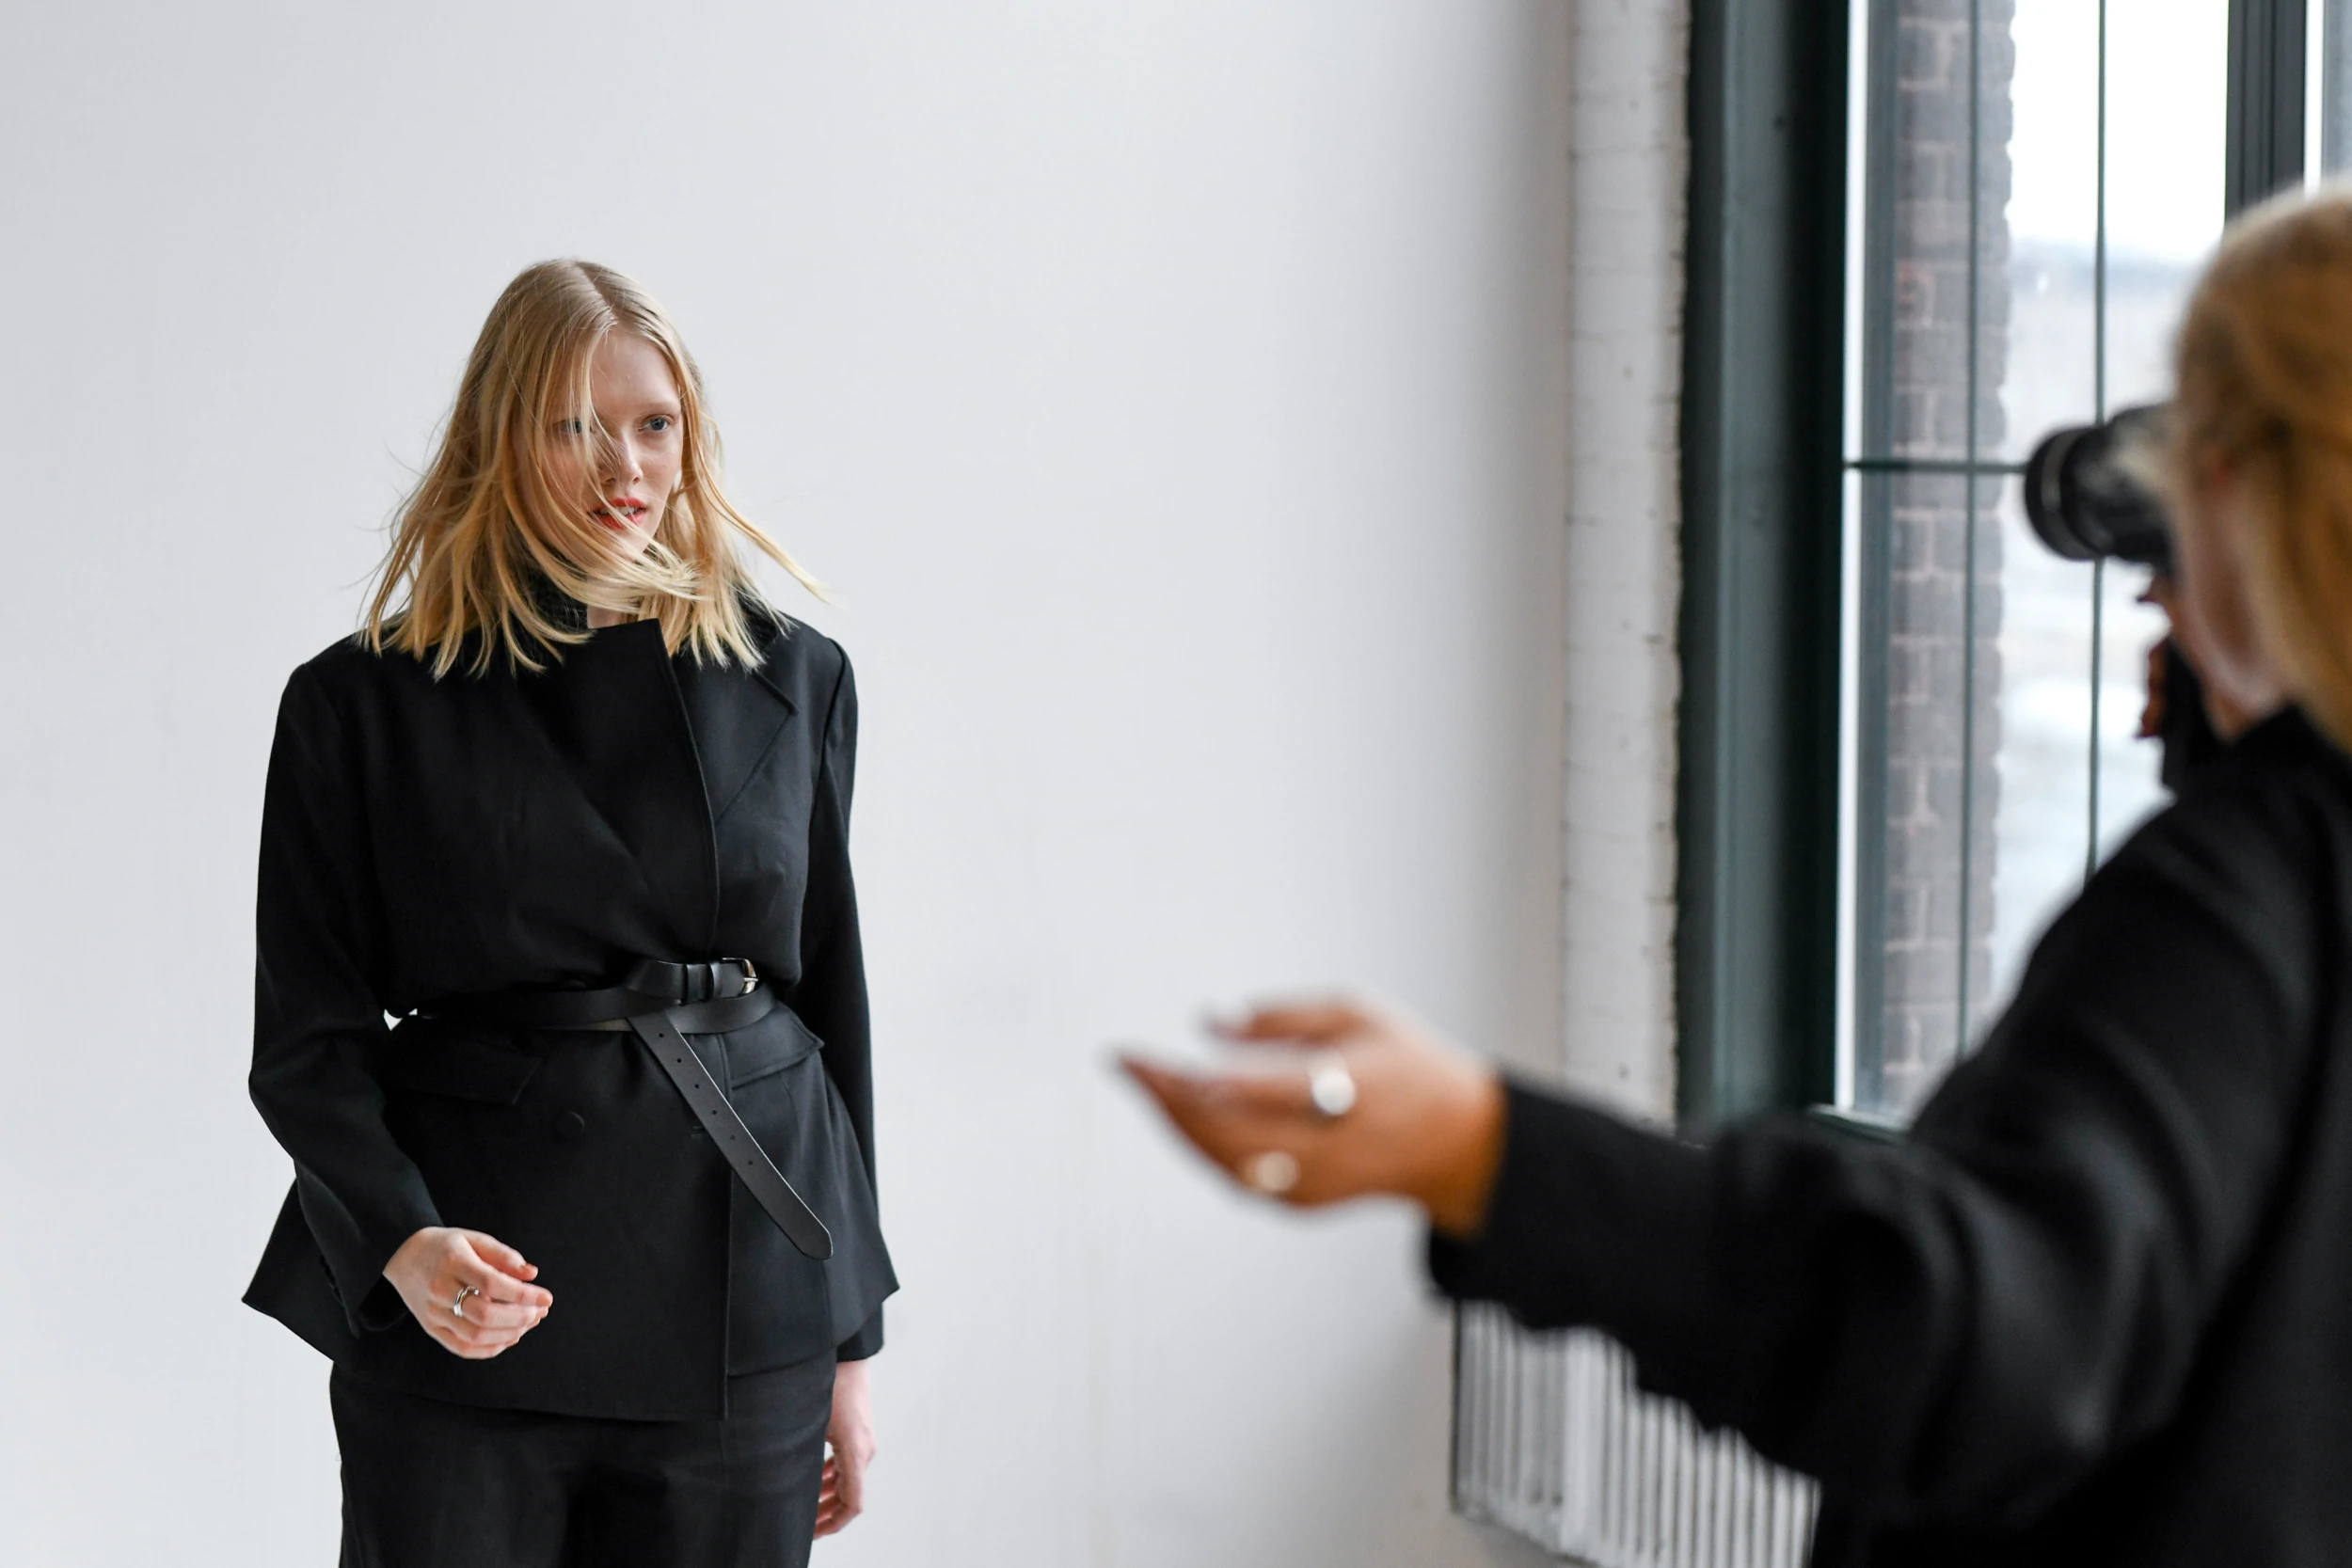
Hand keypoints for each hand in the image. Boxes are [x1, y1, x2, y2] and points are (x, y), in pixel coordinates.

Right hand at [382, 1226, 552, 1359]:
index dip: (523, 1295)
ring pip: (475, 1336)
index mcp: (453, 1263)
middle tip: (540, 1312)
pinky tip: (510, 1338)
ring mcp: (433, 1313)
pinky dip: (490, 1349)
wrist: (403, 1257)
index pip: (492, 1284)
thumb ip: (504, 1256)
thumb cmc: (445, 1246)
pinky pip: (462, 1348)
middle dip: (520, 1318)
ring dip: (509, 1334)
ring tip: (529, 1323)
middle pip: (484, 1315)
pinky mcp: (431, 1328)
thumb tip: (532, 1274)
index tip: (546, 1297)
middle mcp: (440, 1290)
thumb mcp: (474, 1239)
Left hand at [816, 1357, 876, 1537]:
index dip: (835, 1524)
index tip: (815, 1533)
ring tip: (805, 1505)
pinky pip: (848, 1463)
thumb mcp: (810, 1424)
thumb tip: (781, 1484)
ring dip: (829, 1495)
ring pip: (849, 1480)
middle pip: (851, 1495)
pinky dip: (833, 1477)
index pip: (854, 1504)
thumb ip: (802, 1457)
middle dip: (827, 1514)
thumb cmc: (828, 1382)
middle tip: (805, 1525)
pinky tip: (813, 1477)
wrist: (845, 1352)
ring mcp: (863, 1439)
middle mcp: (864, 1449)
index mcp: (856, 1452)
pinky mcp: (858, 1430)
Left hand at [1120, 999, 1506, 1234]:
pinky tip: (1180, 1111)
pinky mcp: (1302, 1204)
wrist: (1456, 1144)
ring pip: (1221, 1160)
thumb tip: (1210, 1023)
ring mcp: (1313, 1184)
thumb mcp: (1358, 1015)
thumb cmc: (1405, 1066)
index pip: (1253, 1090)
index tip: (1144, 1057)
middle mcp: (1327, 1146)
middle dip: (1165, 1099)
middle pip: (1223, 1132)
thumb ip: (1283, 1018)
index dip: (1188, 1078)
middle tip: (1127, 1064)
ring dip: (1174, 1123)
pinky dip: (1202, 1143)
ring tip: (1142, 1081)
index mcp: (1348, 1090)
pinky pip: (1235, 1175)